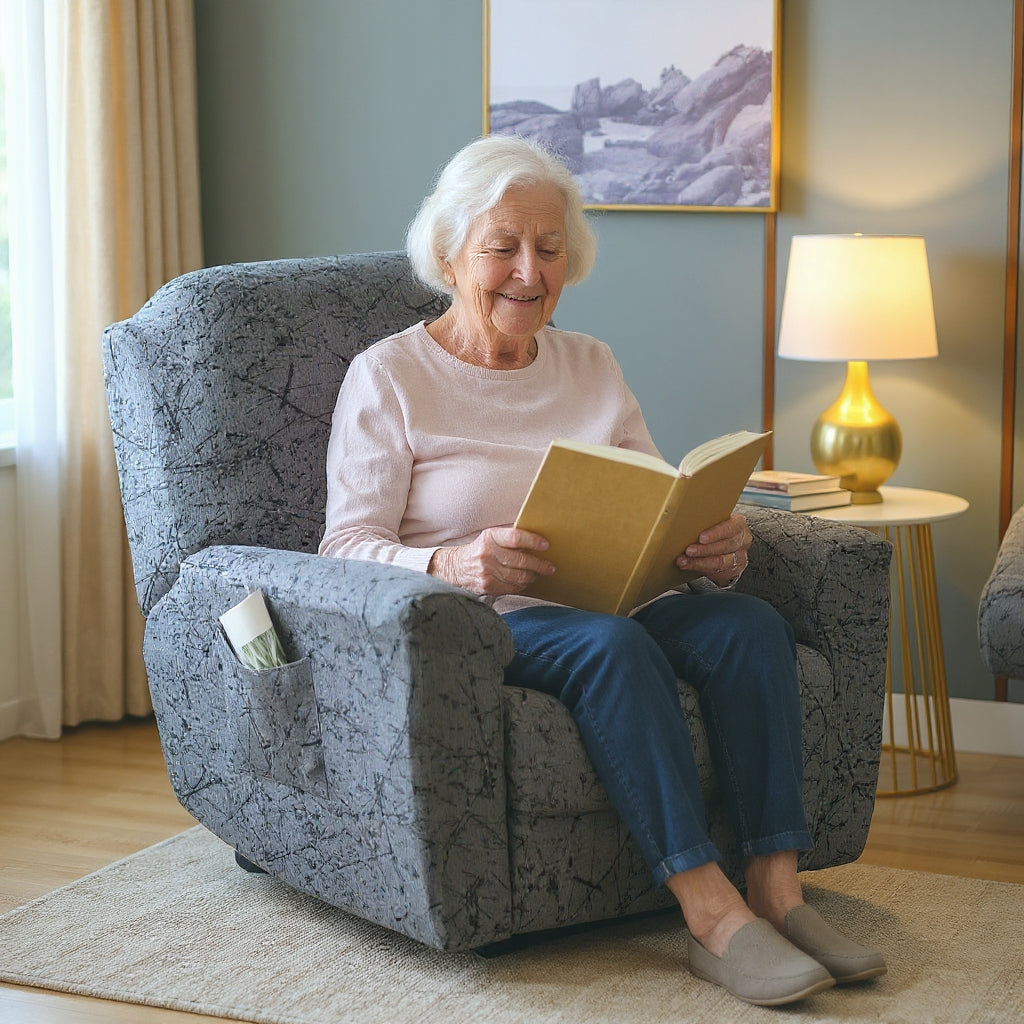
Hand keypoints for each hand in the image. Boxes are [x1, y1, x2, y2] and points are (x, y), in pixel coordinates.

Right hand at [429, 527, 555, 596]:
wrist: (456, 568)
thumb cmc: (480, 550)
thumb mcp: (490, 537)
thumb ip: (510, 538)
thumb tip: (536, 541)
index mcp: (490, 537)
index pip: (515, 538)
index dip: (532, 541)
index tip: (545, 545)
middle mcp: (488, 554)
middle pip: (521, 560)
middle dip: (539, 564)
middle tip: (550, 567)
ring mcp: (487, 572)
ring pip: (519, 576)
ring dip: (532, 576)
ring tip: (539, 574)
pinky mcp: (488, 586)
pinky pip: (512, 587)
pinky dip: (522, 585)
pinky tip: (526, 581)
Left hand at [675, 513, 750, 585]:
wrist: (722, 543)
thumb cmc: (714, 530)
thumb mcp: (713, 521)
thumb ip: (705, 519)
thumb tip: (681, 515)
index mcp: (738, 525)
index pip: (730, 528)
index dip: (715, 533)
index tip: (701, 538)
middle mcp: (742, 541)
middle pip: (724, 546)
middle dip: (704, 550)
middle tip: (688, 551)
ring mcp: (739, 557)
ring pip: (720, 562)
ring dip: (699, 562)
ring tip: (684, 561)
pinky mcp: (733, 571)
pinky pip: (717, 573)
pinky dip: (700, 569)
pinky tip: (689, 566)